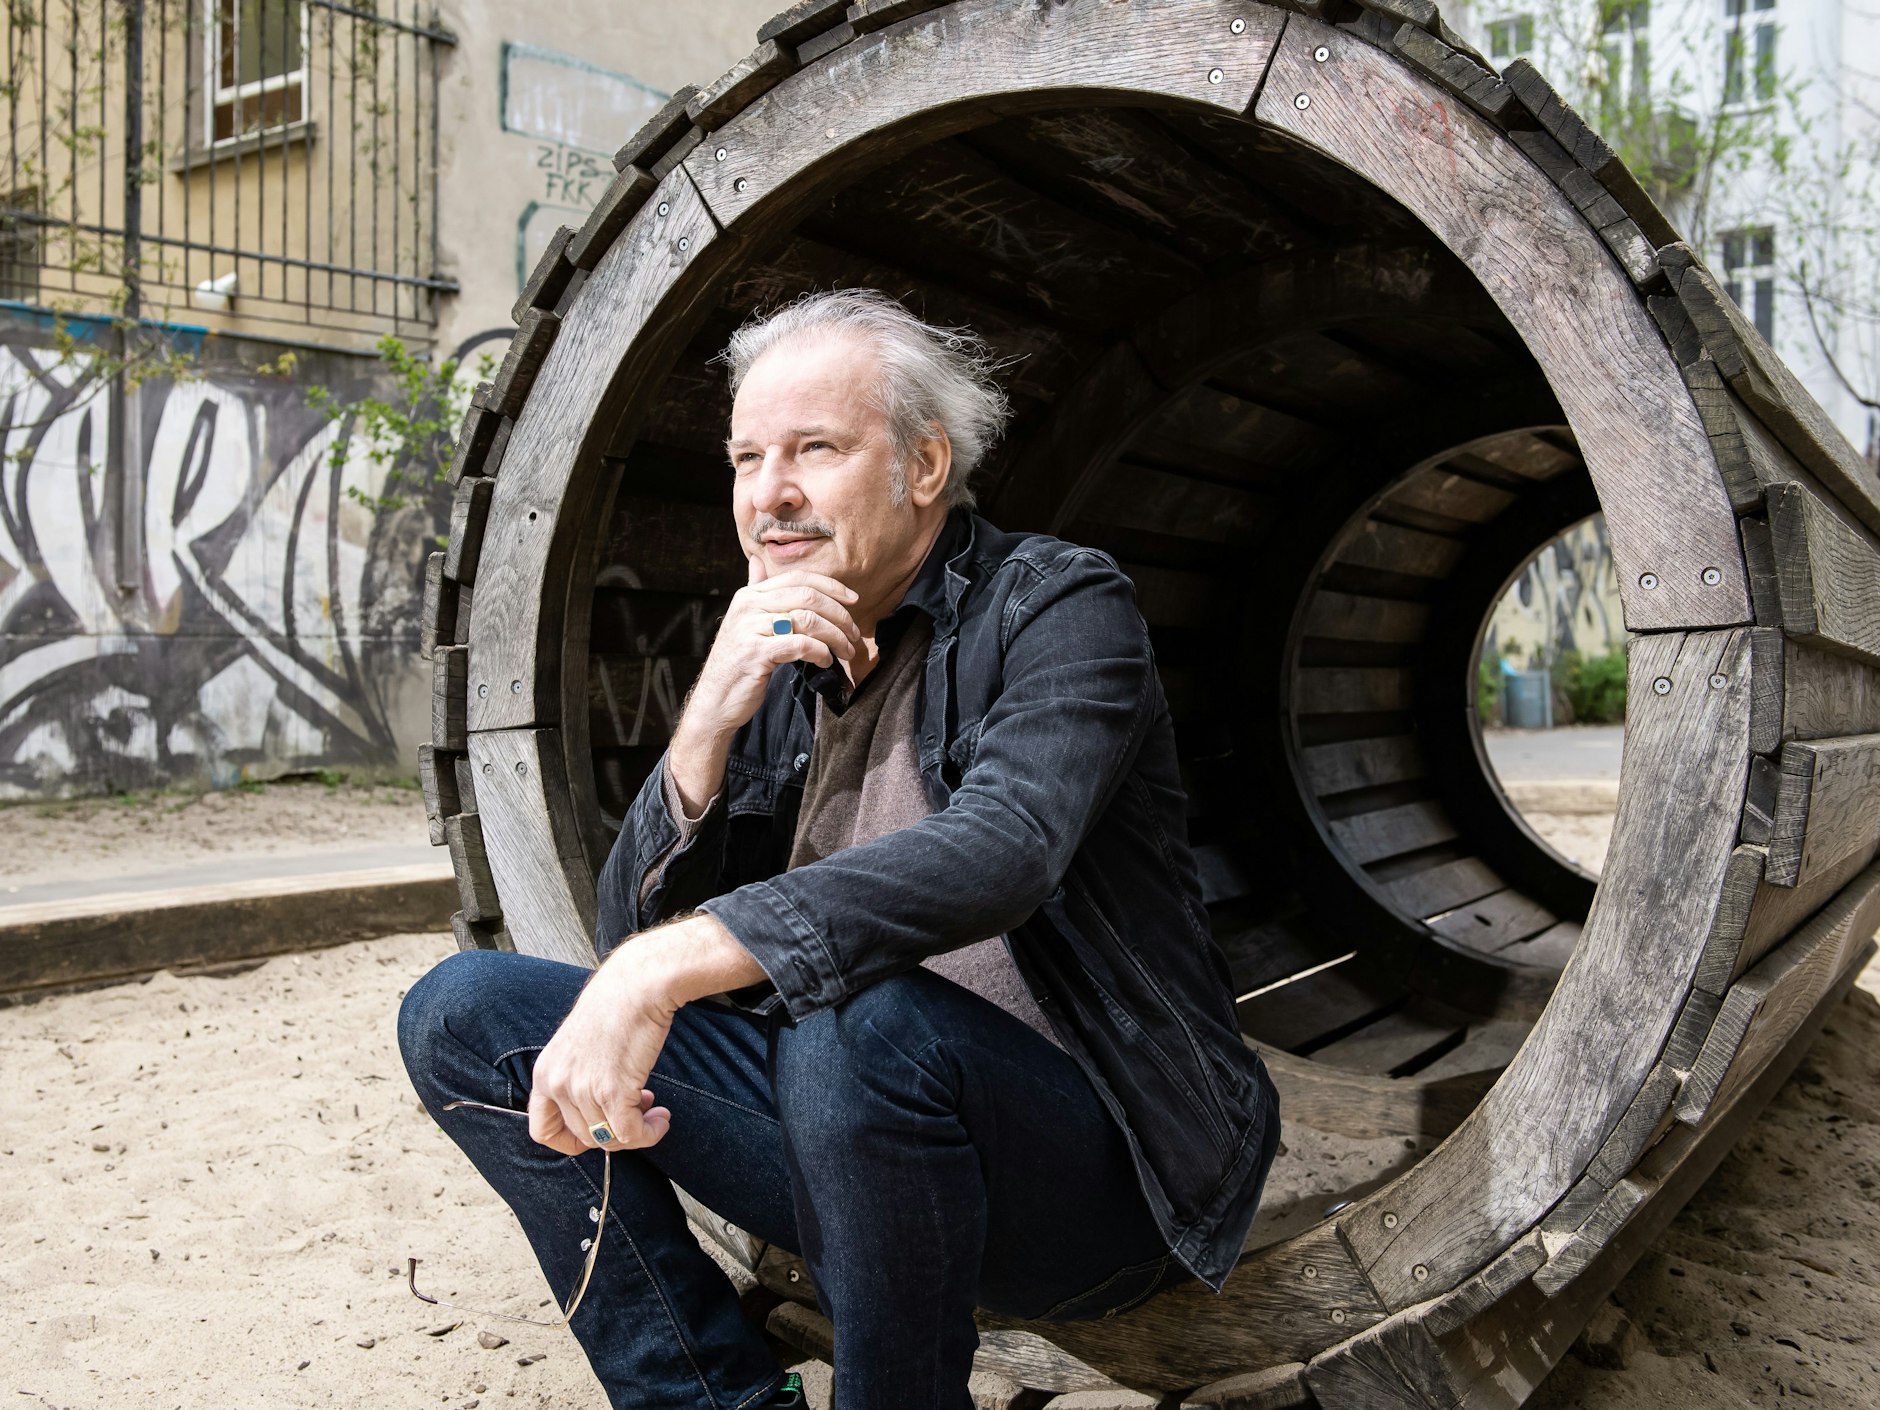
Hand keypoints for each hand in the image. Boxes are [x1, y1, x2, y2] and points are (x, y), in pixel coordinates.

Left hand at [526, 915, 765, 1155]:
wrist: (637, 985)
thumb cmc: (615, 1007)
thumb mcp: (580, 1045)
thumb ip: (579, 1077)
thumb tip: (599, 1112)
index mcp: (544, 1072)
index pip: (542, 1130)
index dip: (570, 1141)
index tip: (596, 1133)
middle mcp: (557, 1083)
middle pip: (583, 1135)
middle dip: (612, 1129)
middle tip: (638, 1108)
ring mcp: (582, 1089)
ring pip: (607, 1138)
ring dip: (636, 1130)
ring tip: (653, 1110)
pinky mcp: (611, 1091)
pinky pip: (629, 1134)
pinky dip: (649, 1134)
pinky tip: (662, 1119)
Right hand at [667, 554, 860, 811]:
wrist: (715, 701)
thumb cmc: (738, 664)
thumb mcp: (745, 622)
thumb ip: (756, 594)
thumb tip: (757, 561)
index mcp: (749, 595)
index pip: (799, 578)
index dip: (831, 586)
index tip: (854, 600)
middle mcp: (748, 606)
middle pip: (808, 596)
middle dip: (839, 614)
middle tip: (854, 634)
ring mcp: (750, 628)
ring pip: (808, 620)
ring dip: (835, 636)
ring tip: (846, 651)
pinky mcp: (755, 653)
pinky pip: (800, 645)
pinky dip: (820, 653)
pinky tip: (826, 662)